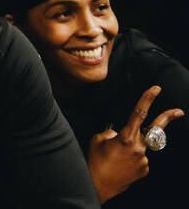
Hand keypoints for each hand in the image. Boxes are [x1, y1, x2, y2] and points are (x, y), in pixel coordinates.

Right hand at [87, 85, 182, 202]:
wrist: (98, 184)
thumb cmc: (95, 161)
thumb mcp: (98, 139)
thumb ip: (112, 132)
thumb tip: (119, 133)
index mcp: (126, 137)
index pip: (139, 113)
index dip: (148, 99)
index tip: (156, 90)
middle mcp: (139, 148)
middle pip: (156, 129)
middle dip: (168, 118)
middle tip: (179, 112)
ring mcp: (144, 160)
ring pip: (140, 146)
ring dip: (130, 147)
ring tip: (115, 157)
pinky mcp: (144, 170)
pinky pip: (139, 158)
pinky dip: (130, 158)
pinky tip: (120, 164)